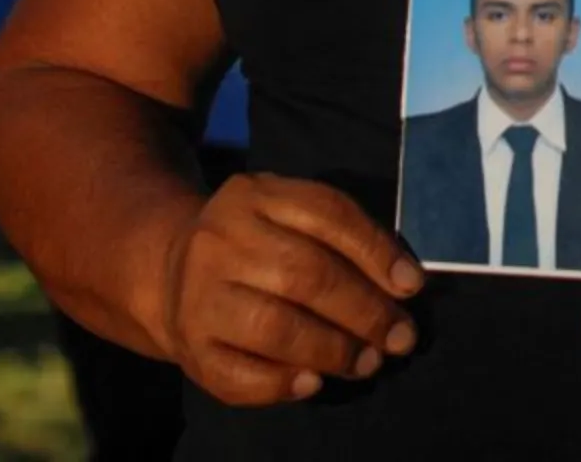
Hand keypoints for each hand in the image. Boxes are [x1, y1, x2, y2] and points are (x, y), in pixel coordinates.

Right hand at [159, 173, 424, 405]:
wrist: (168, 268)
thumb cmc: (257, 242)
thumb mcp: (292, 215)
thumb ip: (346, 237)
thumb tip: (404, 283)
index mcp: (256, 195)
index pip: (327, 213)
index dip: (377, 252)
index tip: (412, 286)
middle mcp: (221, 238)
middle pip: (304, 275)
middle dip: (363, 311)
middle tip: (399, 338)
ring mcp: (198, 293)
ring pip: (273, 327)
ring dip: (332, 350)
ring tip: (367, 362)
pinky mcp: (188, 344)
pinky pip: (237, 374)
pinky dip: (282, 384)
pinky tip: (313, 382)